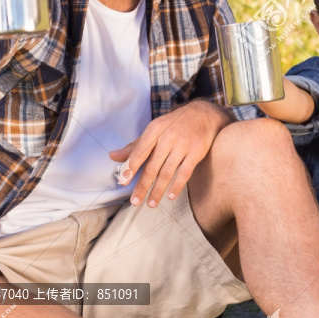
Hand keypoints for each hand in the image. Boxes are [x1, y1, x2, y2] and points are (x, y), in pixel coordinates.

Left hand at [109, 100, 230, 207]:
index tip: (123, 182)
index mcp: (155, 129)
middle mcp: (168, 137)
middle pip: (152, 166)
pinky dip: (177, 186)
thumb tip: (113, 157)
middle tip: (135, 201)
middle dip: (142, 186)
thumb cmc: (175, 124)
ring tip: (151, 203)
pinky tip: (170, 196)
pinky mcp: (197, 152)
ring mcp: (184, 145)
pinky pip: (185, 172)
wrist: (205, 113)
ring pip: (167, 172)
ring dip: (158, 190)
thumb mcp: (155, 129)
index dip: (130, 168)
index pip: (140, 152)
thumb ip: (135, 146)